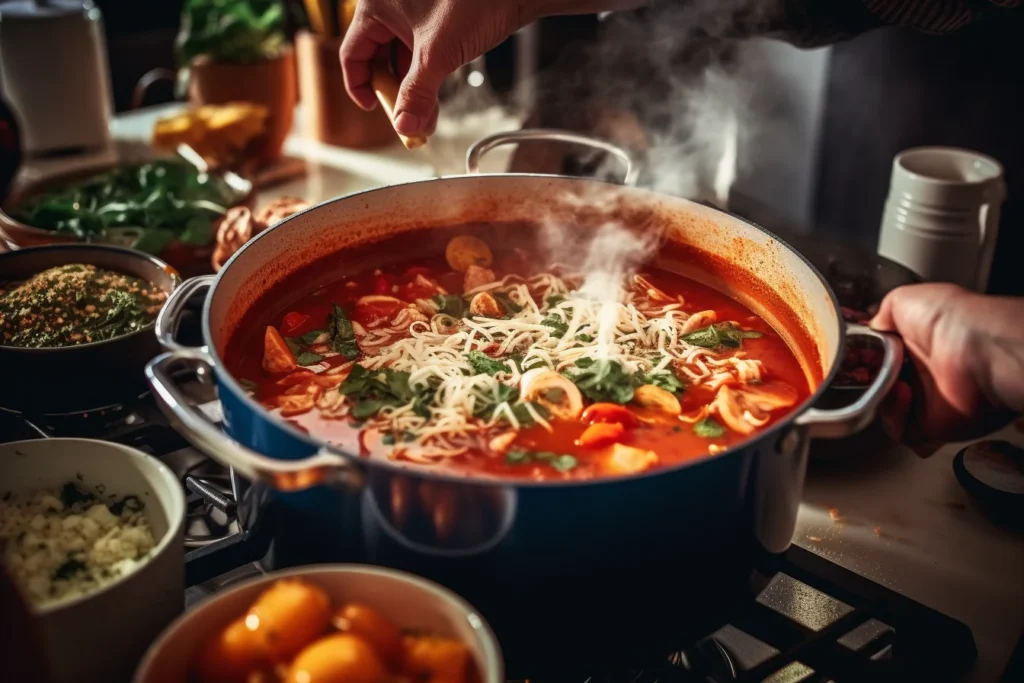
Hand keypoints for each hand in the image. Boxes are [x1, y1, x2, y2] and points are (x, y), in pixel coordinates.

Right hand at [340, 1, 645, 136]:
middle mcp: (391, 5)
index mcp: (377, 5)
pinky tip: (435, 99)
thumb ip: (418, 93)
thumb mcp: (439, 53)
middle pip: (377, 59)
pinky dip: (426, 76)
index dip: (360, 87)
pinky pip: (420, 52)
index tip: (373, 109)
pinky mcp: (435, 19)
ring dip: (412, 89)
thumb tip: (404, 126)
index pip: (352, 54)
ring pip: (402, 59)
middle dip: (393, 93)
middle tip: (405, 118)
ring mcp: (414, 12)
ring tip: (425, 116)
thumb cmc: (476, 0)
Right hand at [870, 283, 1023, 450]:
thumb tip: (873, 324)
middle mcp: (923, 375)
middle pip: (878, 388)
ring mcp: (929, 402)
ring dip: (881, 400)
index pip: (880, 361)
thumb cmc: (952, 320)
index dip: (865, 361)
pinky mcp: (935, 427)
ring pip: (885, 412)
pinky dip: (896, 419)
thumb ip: (882, 312)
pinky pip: (903, 433)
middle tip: (872, 371)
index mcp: (916, 346)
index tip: (857, 357)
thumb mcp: (904, 300)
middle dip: (868, 383)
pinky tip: (904, 399)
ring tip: (894, 384)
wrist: (979, 350)